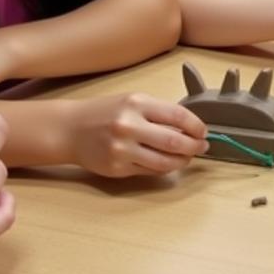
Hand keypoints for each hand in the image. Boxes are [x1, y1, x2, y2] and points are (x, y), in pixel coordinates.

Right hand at [67, 94, 208, 177]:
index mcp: (137, 104)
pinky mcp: (117, 168)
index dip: (196, 126)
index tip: (203, 132)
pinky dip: (163, 168)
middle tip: (201, 148)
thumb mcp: (132, 102)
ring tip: (187, 157)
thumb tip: (190, 129)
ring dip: (182, 162)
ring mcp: (122, 149)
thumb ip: (159, 113)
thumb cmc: (105, 112)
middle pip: (175, 142)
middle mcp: (129, 126)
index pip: (178, 116)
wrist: (70, 129)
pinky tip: (166, 163)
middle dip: (194, 147)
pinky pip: (149, 171)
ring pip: (164, 162)